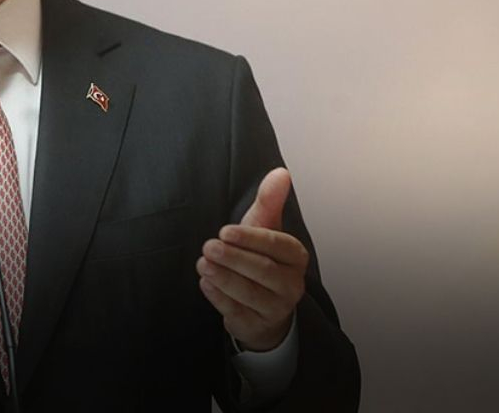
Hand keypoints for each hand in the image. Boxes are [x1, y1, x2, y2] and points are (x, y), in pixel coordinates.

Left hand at [195, 167, 308, 350]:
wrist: (263, 306)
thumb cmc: (262, 259)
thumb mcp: (264, 228)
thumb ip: (270, 201)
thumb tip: (281, 172)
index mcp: (296, 256)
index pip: (278, 245)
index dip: (251, 238)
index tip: (225, 231)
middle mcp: (292, 284)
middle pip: (263, 270)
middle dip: (233, 258)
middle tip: (208, 247)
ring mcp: (277, 308)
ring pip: (250, 293)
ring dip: (223, 278)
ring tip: (202, 264)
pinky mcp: (257, 325)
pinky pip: (237, 312)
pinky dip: (219, 298)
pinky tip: (205, 284)